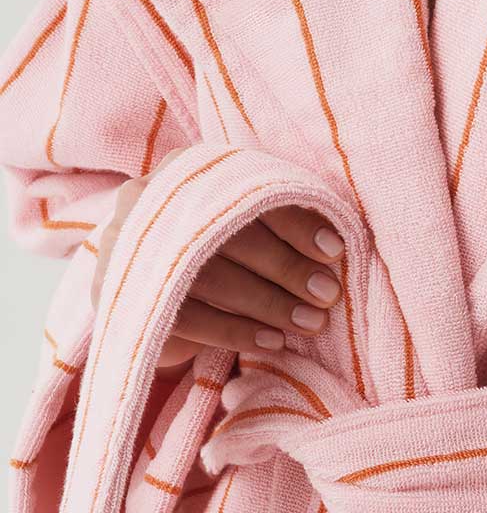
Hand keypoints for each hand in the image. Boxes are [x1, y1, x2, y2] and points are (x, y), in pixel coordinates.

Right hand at [91, 147, 346, 370]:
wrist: (148, 296)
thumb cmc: (215, 254)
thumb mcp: (245, 228)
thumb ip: (278, 220)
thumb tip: (333, 248)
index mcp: (185, 170)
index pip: (245, 188)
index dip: (294, 220)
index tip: (335, 249)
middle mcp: (148, 200)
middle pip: (226, 232)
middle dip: (286, 267)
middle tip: (329, 294)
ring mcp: (128, 248)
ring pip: (207, 275)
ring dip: (268, 304)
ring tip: (310, 323)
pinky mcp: (124, 295)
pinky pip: (187, 317)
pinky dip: (236, 332)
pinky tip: (273, 342)